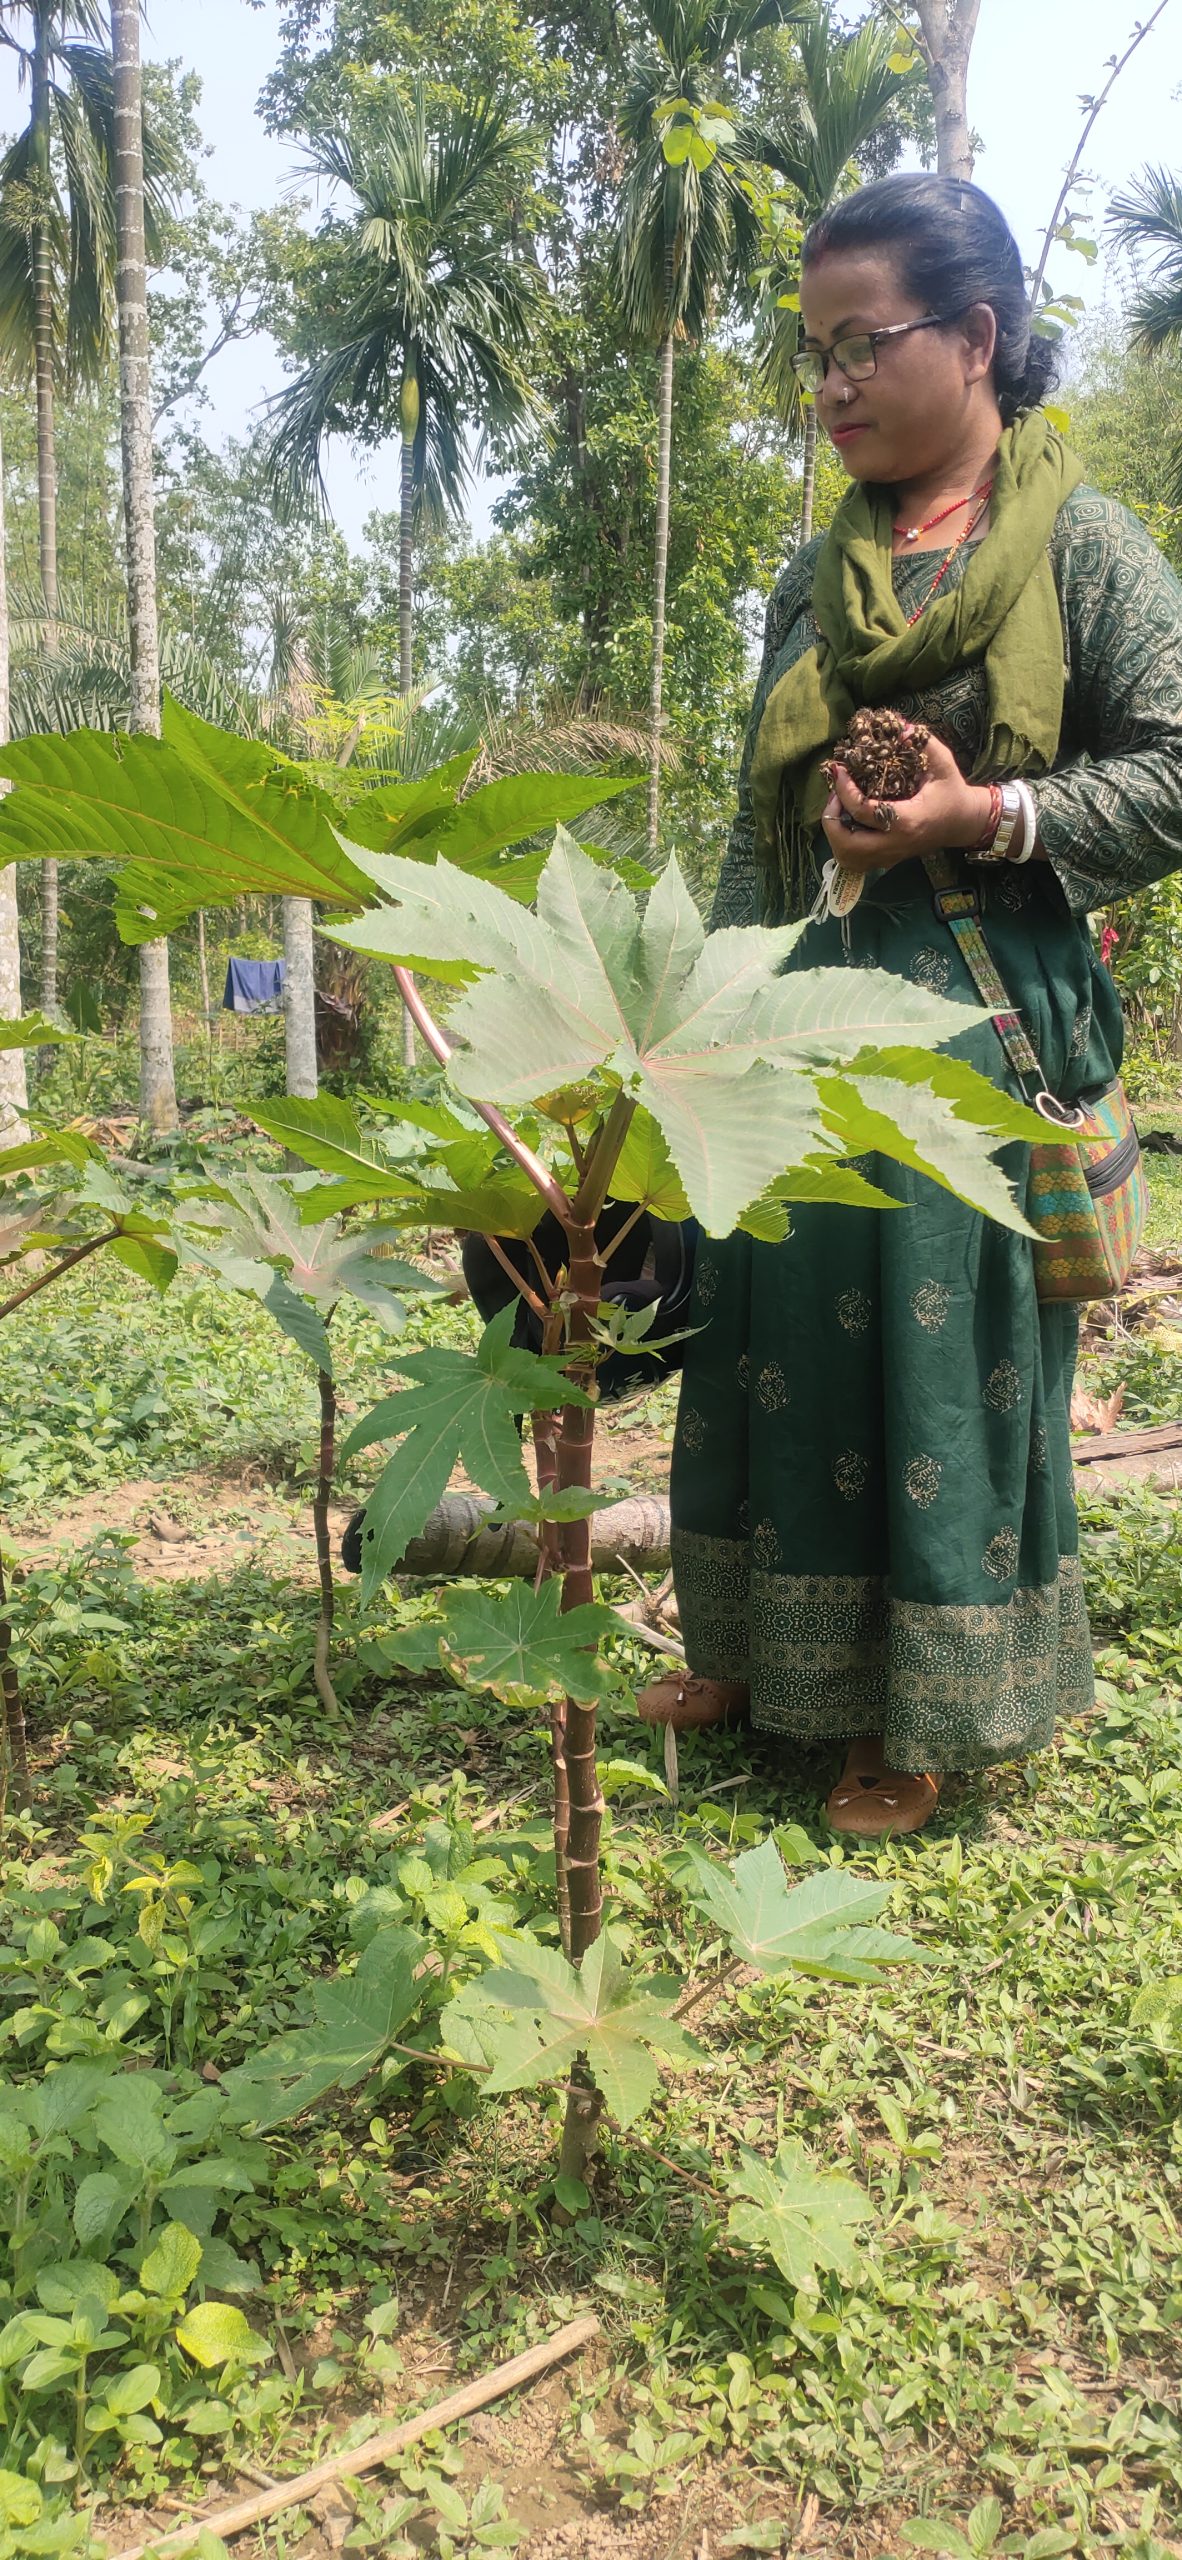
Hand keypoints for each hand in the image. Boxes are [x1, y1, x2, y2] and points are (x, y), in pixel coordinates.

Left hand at [821, 730, 992, 873]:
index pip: (864, 811)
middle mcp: (896, 843)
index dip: (844, 791)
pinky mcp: (888, 860)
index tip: (838, 770)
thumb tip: (898, 724)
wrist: (964, 822)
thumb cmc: (952, 792)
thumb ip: (923, 743)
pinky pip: (855, 862)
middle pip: (848, 845)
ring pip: (848, 858)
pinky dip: (843, 845)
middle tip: (834, 797)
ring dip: (835, 835)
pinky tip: (848, 824)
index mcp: (908, 820)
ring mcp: (891, 855)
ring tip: (839, 810)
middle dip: (832, 820)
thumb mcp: (943, 764)